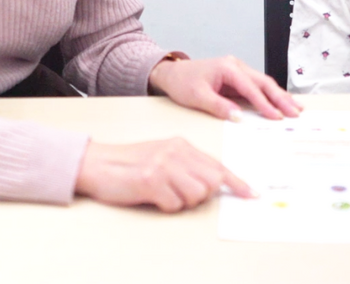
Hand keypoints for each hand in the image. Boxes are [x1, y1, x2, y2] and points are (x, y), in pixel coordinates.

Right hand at [75, 138, 252, 211]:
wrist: (98, 163)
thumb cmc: (130, 163)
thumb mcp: (163, 155)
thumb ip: (187, 165)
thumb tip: (213, 183)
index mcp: (181, 144)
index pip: (218, 165)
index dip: (236, 182)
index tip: (251, 194)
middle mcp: (176, 152)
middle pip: (211, 182)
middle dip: (201, 195)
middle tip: (179, 193)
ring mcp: (164, 165)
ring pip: (196, 195)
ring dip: (182, 201)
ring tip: (163, 193)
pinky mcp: (151, 181)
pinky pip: (174, 204)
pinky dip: (165, 206)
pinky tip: (151, 196)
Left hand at [148, 55, 302, 120]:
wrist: (172, 74)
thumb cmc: (183, 82)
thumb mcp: (197, 97)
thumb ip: (218, 106)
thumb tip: (238, 117)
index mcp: (228, 67)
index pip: (251, 87)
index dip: (265, 103)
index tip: (276, 116)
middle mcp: (236, 66)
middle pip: (263, 82)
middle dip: (280, 98)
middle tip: (296, 112)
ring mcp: (238, 70)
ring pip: (263, 83)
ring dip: (279, 96)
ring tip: (296, 108)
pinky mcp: (237, 78)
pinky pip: (257, 86)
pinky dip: (270, 95)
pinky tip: (281, 102)